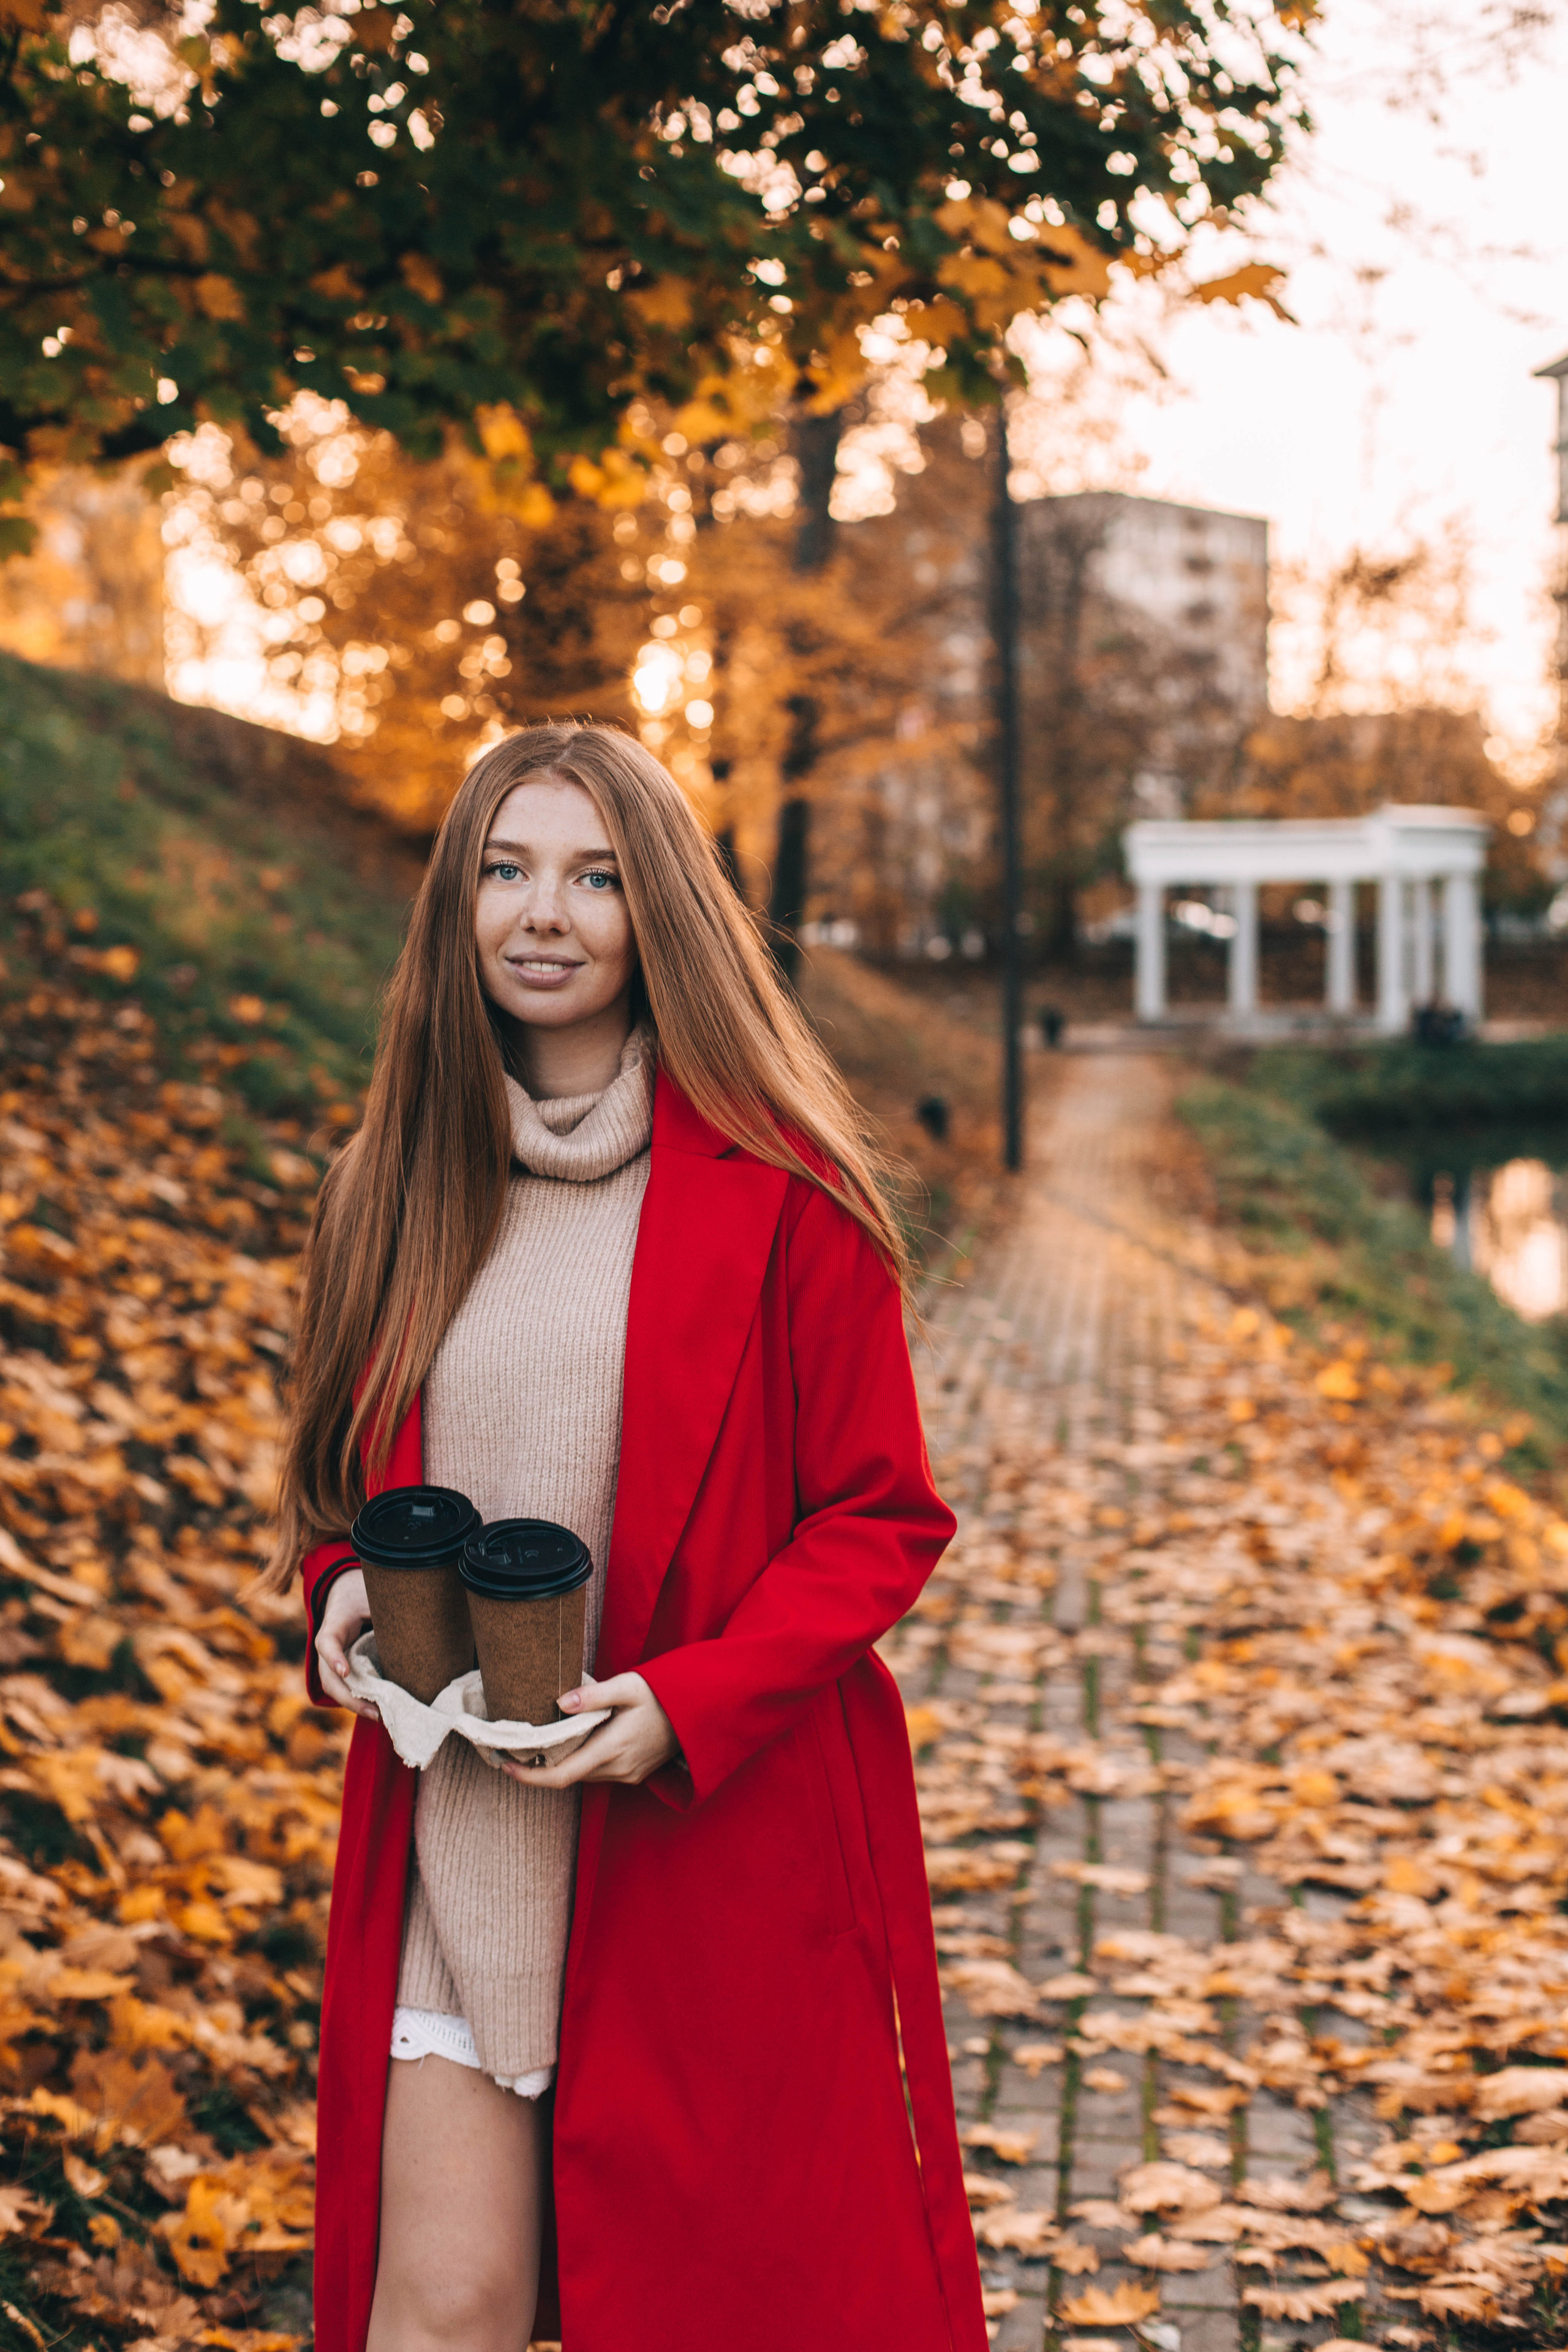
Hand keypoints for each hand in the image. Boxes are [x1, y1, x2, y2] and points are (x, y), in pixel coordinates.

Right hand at [313, 1568, 379, 1719]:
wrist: (348, 1596)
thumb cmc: (363, 1596)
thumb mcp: (374, 1596)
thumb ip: (388, 1609)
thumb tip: (418, 1625)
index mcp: (334, 1625)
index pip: (327, 1642)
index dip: (334, 1658)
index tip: (345, 1671)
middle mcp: (327, 1647)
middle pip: (329, 1677)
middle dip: (348, 1696)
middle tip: (373, 1710)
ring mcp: (330, 1661)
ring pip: (334, 1688)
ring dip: (354, 1704)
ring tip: (378, 1716)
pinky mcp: (340, 1670)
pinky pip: (345, 1688)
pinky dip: (358, 1701)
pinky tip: (378, 1711)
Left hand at [501, 1672, 678, 1788]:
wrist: (700, 1711)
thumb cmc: (663, 1694)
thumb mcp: (628, 1686)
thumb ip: (594, 1695)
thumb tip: (560, 1703)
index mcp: (613, 1748)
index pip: (562, 1776)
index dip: (530, 1777)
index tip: (505, 1766)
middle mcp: (618, 1768)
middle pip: (568, 1776)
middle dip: (541, 1767)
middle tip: (516, 1746)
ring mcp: (628, 1774)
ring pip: (583, 1775)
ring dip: (562, 1763)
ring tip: (541, 1741)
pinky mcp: (634, 1773)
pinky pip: (598, 1772)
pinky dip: (581, 1761)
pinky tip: (575, 1741)